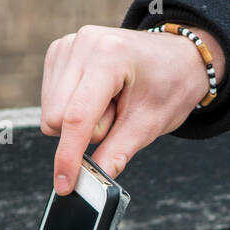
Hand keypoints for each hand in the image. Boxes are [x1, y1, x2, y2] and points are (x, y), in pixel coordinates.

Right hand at [40, 23, 224, 193]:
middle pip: (57, 118)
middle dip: (86, 132)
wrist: (179, 57)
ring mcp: (67, 46)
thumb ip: (117, 153)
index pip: (76, 117)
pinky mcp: (58, 53)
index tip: (64, 185)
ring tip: (111, 103)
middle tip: (118, 116)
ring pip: (51, 112)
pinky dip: (72, 109)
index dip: (69, 157)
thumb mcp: (150, 124)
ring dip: (79, 121)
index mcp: (109, 55)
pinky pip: (50, 101)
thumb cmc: (171, 83)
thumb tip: (91, 182)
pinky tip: (97, 96)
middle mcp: (83, 44)